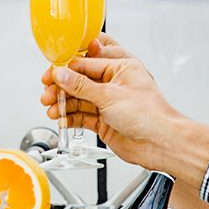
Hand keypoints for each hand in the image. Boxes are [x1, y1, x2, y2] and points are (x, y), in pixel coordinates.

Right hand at [39, 35, 208, 186]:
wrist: (161, 144)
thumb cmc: (150, 115)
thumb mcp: (111, 95)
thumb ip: (82, 86)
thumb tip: (62, 74)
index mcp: (121, 67)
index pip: (86, 64)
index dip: (66, 69)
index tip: (50, 74)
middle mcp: (114, 83)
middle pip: (79, 82)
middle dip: (61, 88)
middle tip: (47, 93)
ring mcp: (109, 103)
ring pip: (79, 99)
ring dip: (63, 104)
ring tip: (51, 109)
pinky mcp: (105, 120)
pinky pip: (82, 116)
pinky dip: (70, 117)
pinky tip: (61, 119)